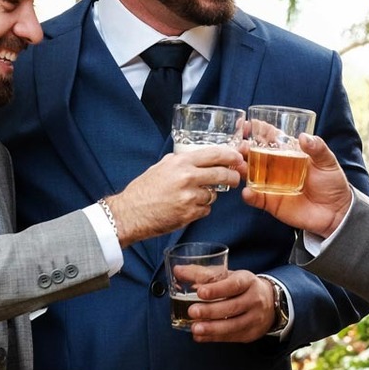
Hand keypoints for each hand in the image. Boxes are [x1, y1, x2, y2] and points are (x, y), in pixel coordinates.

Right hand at [106, 146, 241, 245]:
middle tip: (235, 178)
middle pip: (222, 174)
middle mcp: (187, 178)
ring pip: (214, 195)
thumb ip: (179, 160)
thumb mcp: (161, 166)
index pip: (215, 155)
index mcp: (181, 162)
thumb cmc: (143, 190)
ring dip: (210, 196)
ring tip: (194, 196)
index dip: (231, 156)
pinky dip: (201, 209)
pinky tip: (187, 208)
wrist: (130, 213)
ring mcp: (189, 197)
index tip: (238, 158)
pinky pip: (206, 210)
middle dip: (233, 177)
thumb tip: (196, 157)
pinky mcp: (189, 214)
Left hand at [184, 269, 276, 343]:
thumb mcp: (228, 276)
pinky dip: (213, 338)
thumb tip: (178, 270)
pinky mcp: (251, 334)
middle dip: (211, 311)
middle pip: (232, 307)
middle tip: (192, 311)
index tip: (200, 292)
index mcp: (248, 281)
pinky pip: (231, 337)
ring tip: (194, 328)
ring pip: (233, 325)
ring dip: (212, 328)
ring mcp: (255, 318)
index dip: (217, 289)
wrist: (270, 302)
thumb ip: (203, 274)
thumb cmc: (242, 287)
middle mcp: (255, 299)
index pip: (234, 285)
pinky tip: (200, 336)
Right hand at [241, 134, 352, 237]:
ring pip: (250, 174)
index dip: (257, 130)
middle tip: (239, 147)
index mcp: (288, 152)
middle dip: (243, 149)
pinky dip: (249, 195)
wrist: (336, 212)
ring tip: (238, 166)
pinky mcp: (271, 202)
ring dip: (241, 169)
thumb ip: (317, 148)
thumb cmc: (332, 183)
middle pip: (254, 154)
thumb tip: (304, 137)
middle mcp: (276, 166)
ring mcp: (271, 184)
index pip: (269, 138)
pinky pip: (256, 198)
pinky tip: (247, 191)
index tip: (246, 124)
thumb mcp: (328, 162)